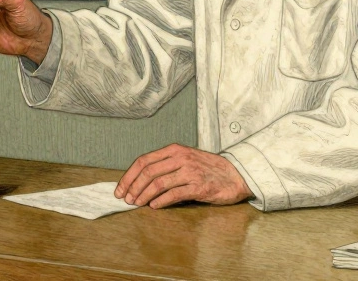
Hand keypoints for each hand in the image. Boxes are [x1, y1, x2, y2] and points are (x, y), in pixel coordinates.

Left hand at [114, 144, 251, 208]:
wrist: (237, 174)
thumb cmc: (208, 169)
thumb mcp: (186, 159)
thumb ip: (166, 165)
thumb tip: (140, 180)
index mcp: (174, 150)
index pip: (144, 160)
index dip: (129, 175)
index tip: (120, 188)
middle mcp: (180, 158)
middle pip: (147, 172)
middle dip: (132, 187)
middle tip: (125, 199)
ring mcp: (190, 171)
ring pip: (158, 183)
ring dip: (143, 195)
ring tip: (136, 204)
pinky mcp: (199, 186)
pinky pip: (173, 194)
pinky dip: (160, 201)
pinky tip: (154, 206)